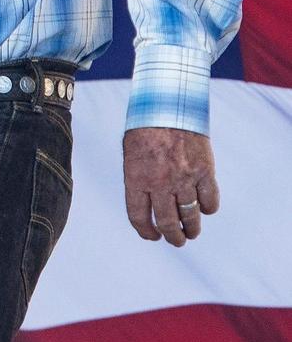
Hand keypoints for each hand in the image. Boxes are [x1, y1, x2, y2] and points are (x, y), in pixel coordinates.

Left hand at [123, 127, 218, 247]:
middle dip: (172, 237)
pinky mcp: (205, 171)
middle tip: (176, 240)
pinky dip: (208, 209)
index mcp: (136, 177)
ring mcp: (184, 178)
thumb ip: (138, 178)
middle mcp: (160, 182)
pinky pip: (209, 202)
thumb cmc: (146, 126)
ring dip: (191, 229)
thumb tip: (146, 204)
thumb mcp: (132, 152)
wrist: (169, 101)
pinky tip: (204, 209)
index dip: (146, 232)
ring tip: (191, 232)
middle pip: (167, 223)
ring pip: (190, 217)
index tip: (153, 236)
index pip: (139, 217)